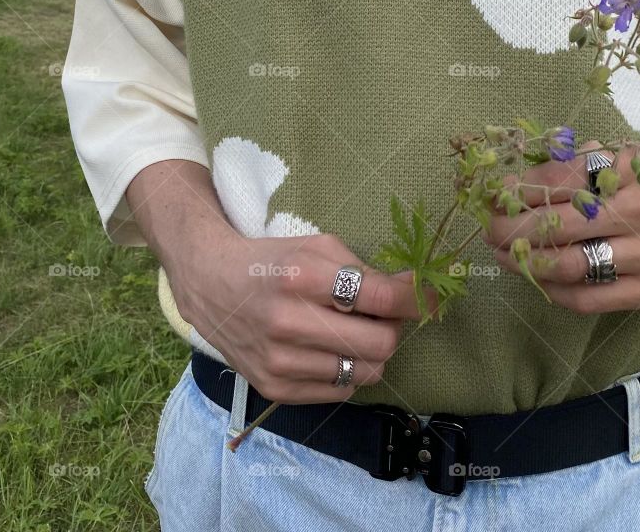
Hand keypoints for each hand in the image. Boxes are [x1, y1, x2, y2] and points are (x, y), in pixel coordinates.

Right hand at [169, 229, 432, 403]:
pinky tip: (331, 349)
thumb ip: (366, 270)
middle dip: (393, 327)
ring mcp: (279, 361)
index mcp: (302, 276)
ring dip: (372, 352)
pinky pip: (340, 391)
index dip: (413, 297)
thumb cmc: (274, 261)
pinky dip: (347, 370)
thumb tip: (413, 294)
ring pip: (365, 372)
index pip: (378, 296)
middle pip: (380, 343)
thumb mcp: (319, 247)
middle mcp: (288, 322)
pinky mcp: (274, 389)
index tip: (427, 295)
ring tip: (356, 331)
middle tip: (384, 314)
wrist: (212, 285)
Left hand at [482, 141, 639, 313]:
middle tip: (490, 227)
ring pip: (573, 266)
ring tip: (506, 255)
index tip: (498, 193)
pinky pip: (594, 300)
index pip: (565, 182)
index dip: (523, 189)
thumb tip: (527, 177)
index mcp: (634, 173)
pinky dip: (558, 291)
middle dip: (515, 228)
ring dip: (529, 262)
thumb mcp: (632, 155)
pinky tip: (540, 279)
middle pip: (562, 226)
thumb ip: (584, 164)